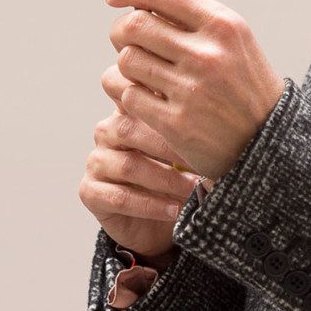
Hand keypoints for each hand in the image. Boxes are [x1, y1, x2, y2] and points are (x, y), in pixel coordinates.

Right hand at [78, 92, 203, 260]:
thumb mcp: (190, 140)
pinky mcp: (91, 192)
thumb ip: (192, 116)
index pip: (131, 92)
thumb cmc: (182, 169)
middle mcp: (108, 130)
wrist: (163, 218)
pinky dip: (151, 205)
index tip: (187, 106)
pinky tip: (176, 209)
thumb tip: (219, 99)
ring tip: (195, 188)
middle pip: (131, 129)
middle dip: (171, 146)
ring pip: (129, 165)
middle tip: (205, 158)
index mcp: (130, 109)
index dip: (151, 96)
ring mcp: (97, 161)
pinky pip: (119, 197)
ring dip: (167, 179)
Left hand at [102, 0, 286, 185]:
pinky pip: (129, 96)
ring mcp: (190, 89)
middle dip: (120, 30)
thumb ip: (191, 17)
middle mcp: (206, 54)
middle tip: (124, 39)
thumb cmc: (245, 84)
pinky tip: (151, 98)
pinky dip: (133, 95)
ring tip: (146, 72)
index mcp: (222, 25)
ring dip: (128, 66)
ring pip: (127, 61)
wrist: (269, 138)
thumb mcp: (233, 39)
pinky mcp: (176, 123)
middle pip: (133, 25)